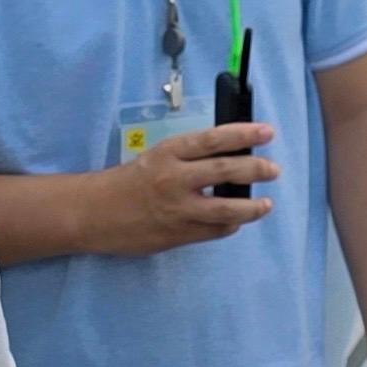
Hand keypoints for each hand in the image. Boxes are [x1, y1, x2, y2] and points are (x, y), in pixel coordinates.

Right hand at [88, 123, 278, 255]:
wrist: (92, 213)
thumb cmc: (127, 181)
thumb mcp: (157, 157)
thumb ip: (189, 158)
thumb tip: (231, 155)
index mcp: (169, 153)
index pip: (214, 139)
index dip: (244, 134)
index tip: (267, 132)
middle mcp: (175, 179)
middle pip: (226, 171)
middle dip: (256, 169)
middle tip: (273, 169)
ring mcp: (177, 209)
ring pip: (226, 208)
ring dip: (252, 206)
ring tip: (265, 203)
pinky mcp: (176, 234)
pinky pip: (213, 231)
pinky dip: (229, 225)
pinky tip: (236, 221)